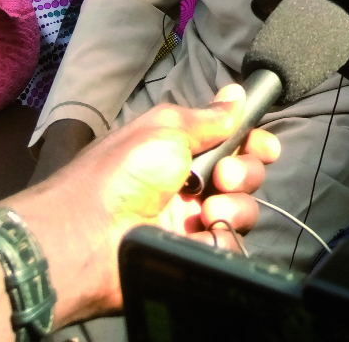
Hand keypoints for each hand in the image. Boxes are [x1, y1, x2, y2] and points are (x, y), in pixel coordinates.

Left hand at [8, 84, 279, 323]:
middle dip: (245, 171)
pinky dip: (224, 237)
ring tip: (208, 210)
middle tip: (222, 176)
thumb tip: (237, 93)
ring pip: (244, 211)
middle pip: (246, 175)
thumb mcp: (164, 130)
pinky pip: (229, 246)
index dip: (254, 143)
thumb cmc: (119, 174)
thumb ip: (208, 117)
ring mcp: (193, 222)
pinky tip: (204, 231)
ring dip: (236, 204)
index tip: (263, 147)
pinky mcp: (193, 255)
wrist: (85, 237)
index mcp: (182, 151)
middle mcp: (191, 185)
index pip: (235, 143)